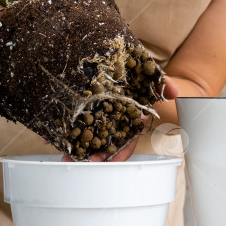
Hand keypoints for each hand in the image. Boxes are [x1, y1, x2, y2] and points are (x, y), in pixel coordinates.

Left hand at [59, 75, 176, 162]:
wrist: (127, 63)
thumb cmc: (141, 78)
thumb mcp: (153, 81)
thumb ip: (164, 86)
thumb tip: (175, 91)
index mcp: (130, 121)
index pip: (126, 143)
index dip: (116, 154)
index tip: (103, 162)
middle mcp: (113, 122)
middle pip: (101, 143)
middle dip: (88, 155)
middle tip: (74, 162)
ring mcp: (97, 116)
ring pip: (85, 135)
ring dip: (73, 145)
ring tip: (61, 155)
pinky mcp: (84, 107)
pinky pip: (74, 120)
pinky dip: (62, 128)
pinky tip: (50, 135)